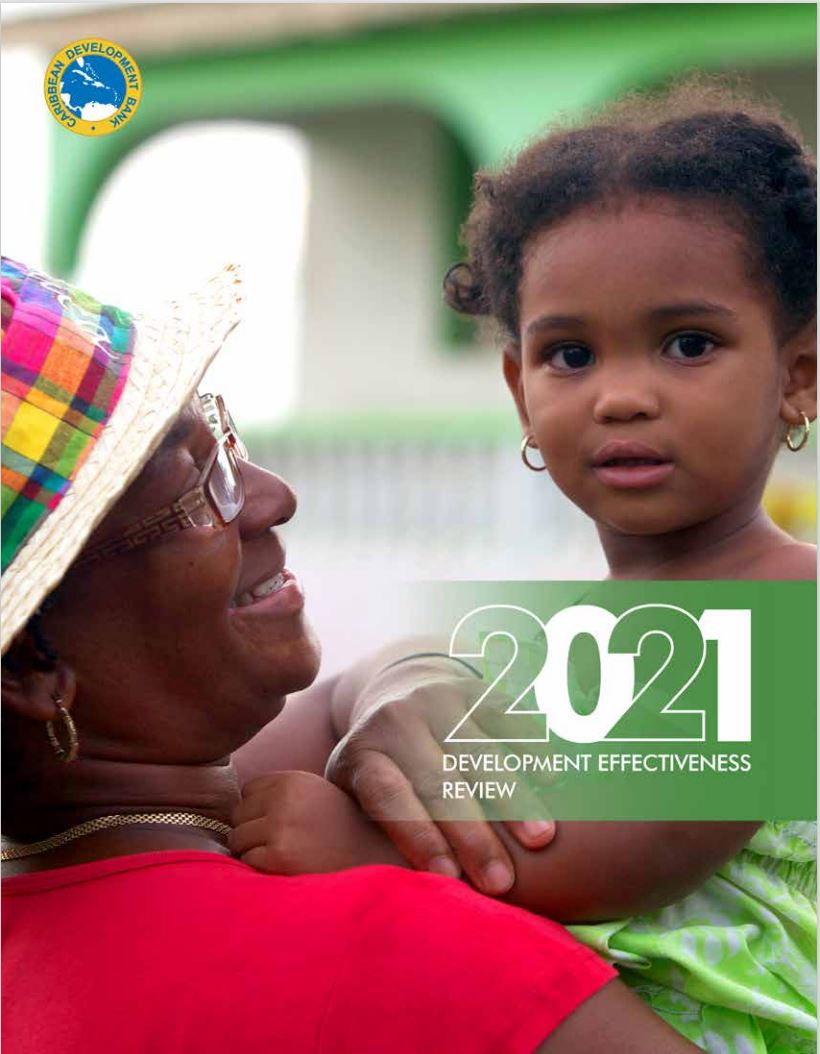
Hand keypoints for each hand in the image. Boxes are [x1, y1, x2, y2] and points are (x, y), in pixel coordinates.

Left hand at [230, 770, 403, 874]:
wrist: (375, 863)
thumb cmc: (342, 834)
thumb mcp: (316, 798)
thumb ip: (282, 795)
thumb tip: (235, 808)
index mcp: (294, 781)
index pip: (248, 791)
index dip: (259, 811)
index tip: (280, 825)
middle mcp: (285, 799)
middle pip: (238, 815)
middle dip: (252, 832)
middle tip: (282, 846)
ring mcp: (281, 827)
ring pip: (237, 840)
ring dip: (253, 852)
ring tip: (285, 858)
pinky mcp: (279, 856)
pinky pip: (247, 863)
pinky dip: (261, 871)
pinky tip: (287, 871)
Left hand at [326, 658, 556, 895]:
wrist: (394, 694)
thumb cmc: (381, 771)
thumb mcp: (355, 796)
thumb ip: (370, 834)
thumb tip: (410, 895)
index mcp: (361, 753)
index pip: (387, 795)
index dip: (417, 835)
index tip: (448, 877)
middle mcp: (395, 719)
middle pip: (437, 780)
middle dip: (472, 834)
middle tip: (501, 881)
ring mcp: (435, 698)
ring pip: (478, 751)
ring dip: (512, 796)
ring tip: (540, 840)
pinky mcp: (470, 687)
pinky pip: (504, 718)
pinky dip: (530, 748)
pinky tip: (552, 779)